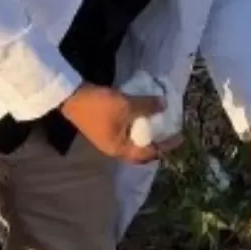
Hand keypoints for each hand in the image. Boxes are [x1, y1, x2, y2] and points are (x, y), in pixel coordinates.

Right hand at [60, 83, 181, 163]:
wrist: (71, 95)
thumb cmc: (99, 106)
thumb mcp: (127, 105)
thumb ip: (147, 107)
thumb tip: (165, 105)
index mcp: (119, 149)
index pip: (147, 154)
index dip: (165, 146)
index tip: (179, 136)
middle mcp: (113, 147)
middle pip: (140, 150)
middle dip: (156, 141)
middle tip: (169, 130)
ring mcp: (107, 137)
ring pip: (132, 139)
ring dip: (145, 131)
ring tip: (158, 120)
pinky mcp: (103, 126)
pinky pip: (125, 128)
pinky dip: (136, 123)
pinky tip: (142, 112)